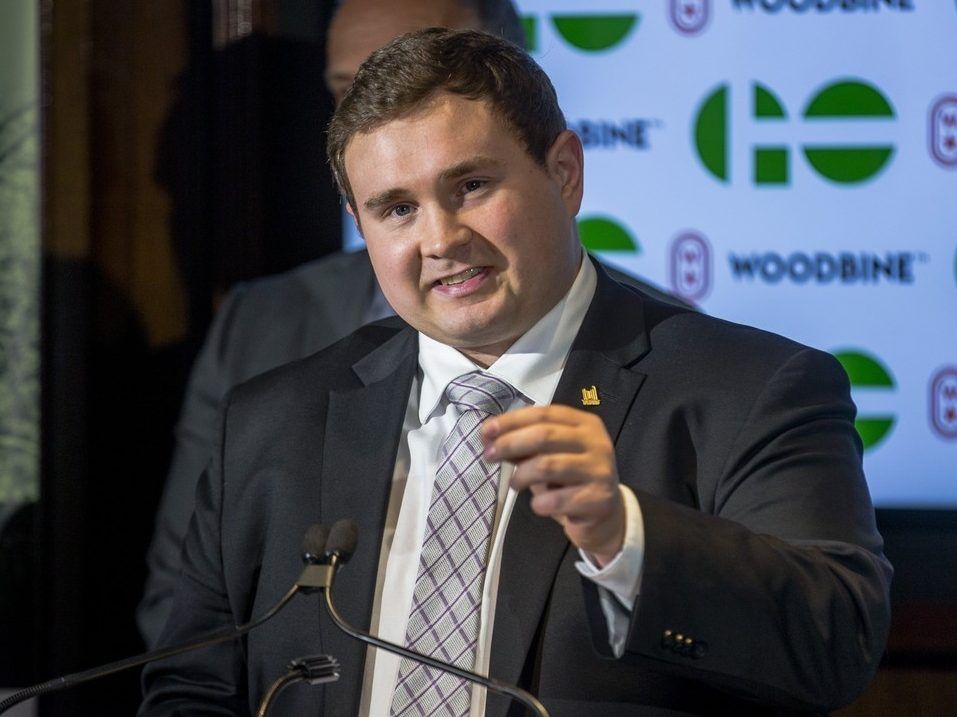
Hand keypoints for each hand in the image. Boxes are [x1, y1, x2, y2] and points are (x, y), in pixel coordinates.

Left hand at [482, 405, 624, 565]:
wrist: (605, 513)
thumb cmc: (572, 478)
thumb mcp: (552, 454)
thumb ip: (526, 443)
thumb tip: (489, 436)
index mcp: (584, 423)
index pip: (543, 414)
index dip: (511, 421)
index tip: (486, 431)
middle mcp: (596, 442)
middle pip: (544, 436)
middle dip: (510, 444)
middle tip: (490, 456)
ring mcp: (600, 470)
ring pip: (547, 466)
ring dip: (521, 475)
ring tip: (514, 484)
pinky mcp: (598, 499)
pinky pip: (556, 500)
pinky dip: (539, 503)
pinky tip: (538, 504)